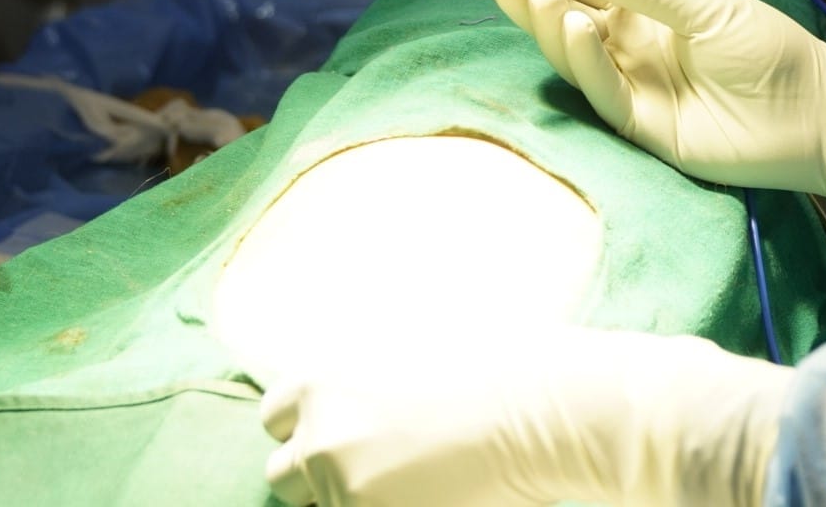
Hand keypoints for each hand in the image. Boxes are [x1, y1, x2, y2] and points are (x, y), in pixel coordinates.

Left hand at [260, 325, 792, 506]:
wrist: (550, 405)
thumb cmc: (503, 359)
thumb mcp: (421, 335)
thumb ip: (371, 361)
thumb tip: (361, 376)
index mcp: (325, 377)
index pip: (275, 414)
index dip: (309, 424)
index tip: (342, 431)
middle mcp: (322, 431)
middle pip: (287, 473)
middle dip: (322, 471)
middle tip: (377, 467)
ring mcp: (344, 486)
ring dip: (354, 496)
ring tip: (412, 482)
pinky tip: (429, 493)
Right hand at [493, 0, 825, 251]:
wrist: (815, 111)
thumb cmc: (771, 50)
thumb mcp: (706, 4)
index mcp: (651, 14)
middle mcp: (636, 50)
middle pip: (572, 22)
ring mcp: (637, 89)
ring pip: (578, 57)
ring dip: (554, 25)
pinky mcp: (644, 128)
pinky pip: (603, 93)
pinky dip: (586, 61)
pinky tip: (577, 29)